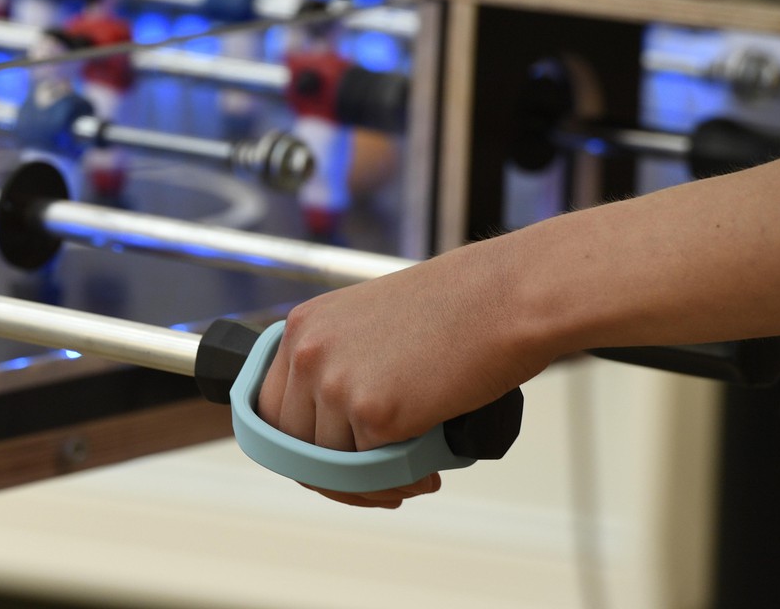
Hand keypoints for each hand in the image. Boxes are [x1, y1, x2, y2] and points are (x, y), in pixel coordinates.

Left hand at [256, 241, 555, 506]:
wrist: (506, 297)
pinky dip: (401, 480)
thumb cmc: (456, 309)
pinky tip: (427, 471)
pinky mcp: (374, 412)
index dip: (299, 445)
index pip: (272, 407)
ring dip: (369, 481)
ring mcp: (335, 382)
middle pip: (294, 442)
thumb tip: (332, 428)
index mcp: (303, 326)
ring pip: (332, 463)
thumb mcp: (370, 325)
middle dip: (331, 472)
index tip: (329, 462)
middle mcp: (308, 352)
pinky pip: (372, 470)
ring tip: (410, 475)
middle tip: (375, 480)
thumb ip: (340, 364)